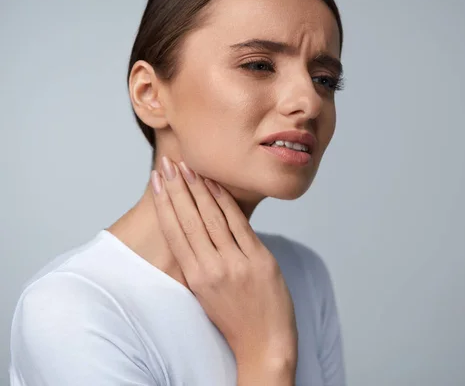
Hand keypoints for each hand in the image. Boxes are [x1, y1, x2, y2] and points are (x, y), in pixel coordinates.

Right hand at [150, 157, 297, 375]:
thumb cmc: (235, 319)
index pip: (175, 232)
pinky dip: (227, 202)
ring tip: (187, 167)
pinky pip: (239, 224)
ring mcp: (237, 263)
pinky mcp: (259, 260)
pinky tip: (216, 185)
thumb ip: (200, 264)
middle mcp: (212, 269)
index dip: (165, 204)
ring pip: (212, 218)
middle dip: (177, 188)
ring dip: (199, 189)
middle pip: (190, 220)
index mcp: (196, 278)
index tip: (156, 181)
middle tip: (167, 163)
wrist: (264, 344)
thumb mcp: (208, 294)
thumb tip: (194, 234)